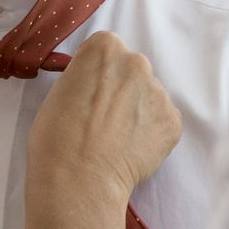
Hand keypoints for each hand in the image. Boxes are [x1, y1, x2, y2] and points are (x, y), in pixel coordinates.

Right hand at [27, 32, 180, 205]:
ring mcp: (159, 93)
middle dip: (121, 88)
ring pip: (148, 96)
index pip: (105, 50)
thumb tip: (98, 87)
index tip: (88, 93)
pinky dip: (150, 133)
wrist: (79, 181)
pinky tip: (131, 150)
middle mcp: (137, 63)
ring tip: (117, 139)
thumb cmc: (56, 137)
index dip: (95, 73)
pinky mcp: (173, 123)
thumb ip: (85, 77)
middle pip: (131, 70)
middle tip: (103, 119)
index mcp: (105, 48)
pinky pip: (161, 121)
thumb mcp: (60, 90)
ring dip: (137, 111)